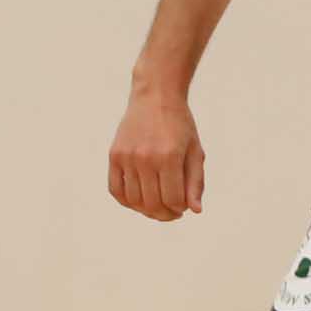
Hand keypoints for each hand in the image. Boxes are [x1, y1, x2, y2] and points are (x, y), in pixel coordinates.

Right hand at [109, 83, 205, 221]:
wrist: (155, 96)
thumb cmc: (180, 125)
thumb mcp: (195, 150)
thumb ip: (195, 182)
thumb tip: (195, 210)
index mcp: (170, 156)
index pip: (173, 200)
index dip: (179, 209)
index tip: (183, 207)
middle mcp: (146, 157)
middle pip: (152, 204)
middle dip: (164, 214)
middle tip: (171, 212)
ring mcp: (127, 157)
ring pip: (134, 201)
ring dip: (146, 210)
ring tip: (156, 206)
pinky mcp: (114, 155)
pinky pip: (115, 190)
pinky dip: (126, 201)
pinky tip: (138, 200)